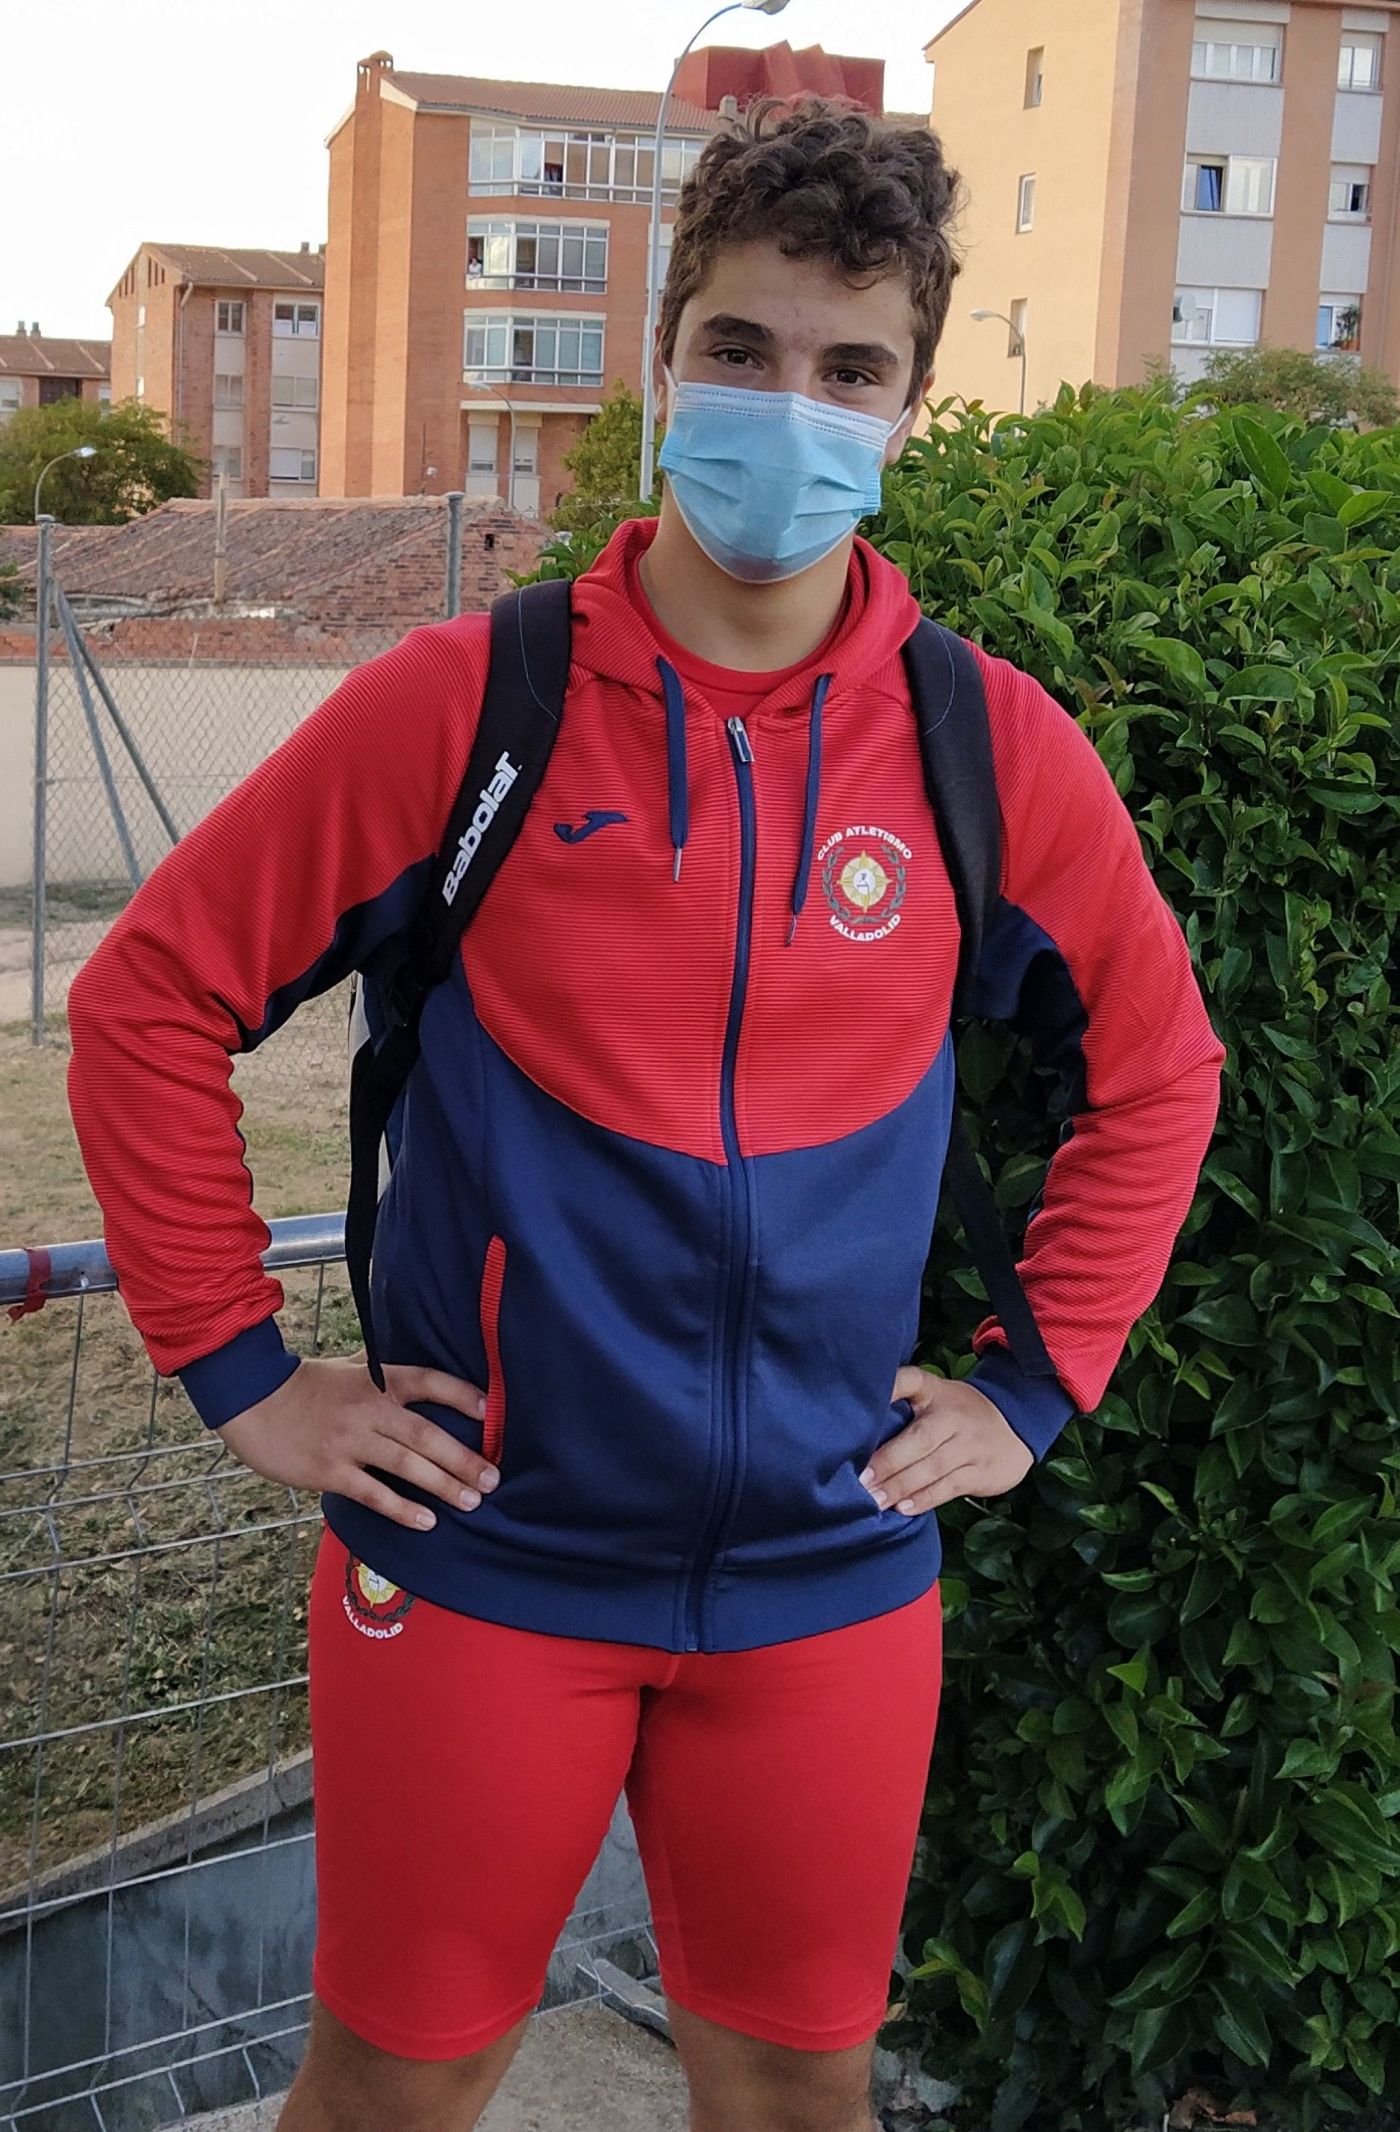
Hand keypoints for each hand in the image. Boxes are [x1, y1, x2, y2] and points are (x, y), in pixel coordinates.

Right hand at [213, 1356, 496, 1532]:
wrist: (252, 1401)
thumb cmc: (306, 1385)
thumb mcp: (348, 1368)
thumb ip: (383, 1375)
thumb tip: (423, 1381)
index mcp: (377, 1379)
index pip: (429, 1382)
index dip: (462, 1396)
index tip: (490, 1412)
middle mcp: (368, 1409)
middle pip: (427, 1434)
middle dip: (464, 1459)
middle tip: (494, 1479)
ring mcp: (349, 1442)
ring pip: (407, 1466)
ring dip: (444, 1486)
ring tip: (472, 1501)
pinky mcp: (329, 1471)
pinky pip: (374, 1494)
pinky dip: (403, 1509)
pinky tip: (427, 1522)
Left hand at [860, 1366, 1034, 1514]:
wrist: (1017, 1424)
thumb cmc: (958, 1412)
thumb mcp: (935, 1396)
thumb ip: (903, 1403)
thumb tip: (856, 1430)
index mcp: (935, 1392)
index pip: (912, 1380)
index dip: (890, 1386)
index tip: (866, 1400)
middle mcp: (953, 1416)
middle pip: (919, 1439)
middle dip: (888, 1462)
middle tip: (861, 1481)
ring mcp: (971, 1445)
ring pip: (932, 1468)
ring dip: (901, 1487)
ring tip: (875, 1500)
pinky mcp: (982, 1471)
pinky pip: (949, 1487)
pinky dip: (925, 1499)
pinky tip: (903, 1508)